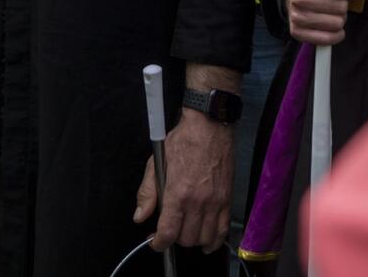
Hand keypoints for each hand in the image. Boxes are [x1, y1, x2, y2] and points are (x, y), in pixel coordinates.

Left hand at [133, 107, 232, 251]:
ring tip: (187, 231)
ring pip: (205, 238)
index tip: (156, 242)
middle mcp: (198, 201)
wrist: (209, 125)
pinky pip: (223, 229)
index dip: (159, 243)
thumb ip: (147, 193)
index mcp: (178, 193)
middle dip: (175, 239)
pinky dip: (215, 240)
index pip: (168, 233)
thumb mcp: (156, 162)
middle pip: (186, 239)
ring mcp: (215, 202)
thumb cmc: (183, 140)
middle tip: (170, 229)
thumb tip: (140, 216)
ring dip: (194, 240)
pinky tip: (207, 242)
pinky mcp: (227, 198)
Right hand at [285, 0, 356, 45]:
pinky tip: (335, 28)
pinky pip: (327, 39)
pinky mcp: (297, 32)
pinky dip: (336, 35)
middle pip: (340, 7)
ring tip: (335, 12)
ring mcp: (296, 16)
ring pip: (336, 23)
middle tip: (340, 2)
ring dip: (340, 19)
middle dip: (345, 4)